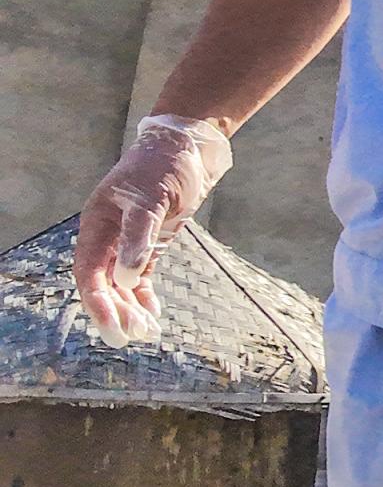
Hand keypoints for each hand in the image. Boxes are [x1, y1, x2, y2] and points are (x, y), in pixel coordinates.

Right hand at [74, 114, 231, 339]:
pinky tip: (153, 313)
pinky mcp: (149, 241)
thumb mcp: (152, 199)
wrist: (190, 146)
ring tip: (146, 332)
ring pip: (121, 283)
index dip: (97, 302)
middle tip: (129, 340)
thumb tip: (124, 278)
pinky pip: (139, 275)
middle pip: (103, 283)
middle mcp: (107, 235)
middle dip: (114, 312)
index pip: (89, 272)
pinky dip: (144, 295)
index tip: (112, 327)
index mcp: (96, 224)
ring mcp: (128, 239)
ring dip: (130, 308)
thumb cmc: (165, 166)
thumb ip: (138, 237)